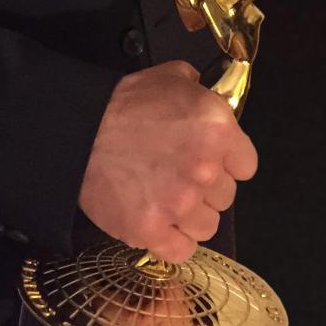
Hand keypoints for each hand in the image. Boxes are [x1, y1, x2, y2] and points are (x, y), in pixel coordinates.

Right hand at [78, 60, 256, 262]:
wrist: (79, 129)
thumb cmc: (124, 102)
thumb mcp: (170, 76)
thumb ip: (199, 88)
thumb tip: (208, 93)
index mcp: (216, 129)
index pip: (246, 164)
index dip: (228, 161)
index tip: (212, 159)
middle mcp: (205, 169)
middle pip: (226, 196)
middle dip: (207, 186)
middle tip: (180, 173)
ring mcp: (179, 203)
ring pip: (207, 226)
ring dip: (190, 215)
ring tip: (166, 197)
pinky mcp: (152, 230)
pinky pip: (181, 250)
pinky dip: (172, 241)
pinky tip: (159, 221)